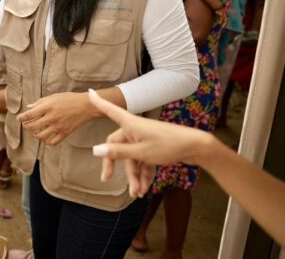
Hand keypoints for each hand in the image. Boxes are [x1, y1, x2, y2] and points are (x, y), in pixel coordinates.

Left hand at [17, 91, 95, 145]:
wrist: (85, 106)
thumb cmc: (69, 99)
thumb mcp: (53, 96)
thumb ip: (39, 102)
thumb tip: (28, 107)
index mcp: (48, 107)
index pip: (29, 115)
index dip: (21, 117)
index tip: (20, 118)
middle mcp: (52, 118)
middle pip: (32, 127)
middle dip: (26, 126)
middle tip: (26, 124)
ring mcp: (58, 127)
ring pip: (40, 136)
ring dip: (35, 134)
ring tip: (35, 131)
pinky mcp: (65, 133)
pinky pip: (52, 142)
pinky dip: (46, 141)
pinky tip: (45, 137)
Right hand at [88, 89, 213, 196]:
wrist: (196, 148)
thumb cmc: (167, 145)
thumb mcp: (140, 152)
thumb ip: (117, 152)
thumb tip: (94, 150)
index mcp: (129, 124)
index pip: (109, 110)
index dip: (99, 102)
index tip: (89, 91)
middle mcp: (134, 129)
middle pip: (117, 146)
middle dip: (115, 165)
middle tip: (106, 179)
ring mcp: (144, 139)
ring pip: (132, 158)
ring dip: (133, 176)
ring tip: (136, 193)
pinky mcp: (153, 148)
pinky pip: (143, 161)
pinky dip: (143, 175)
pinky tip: (144, 190)